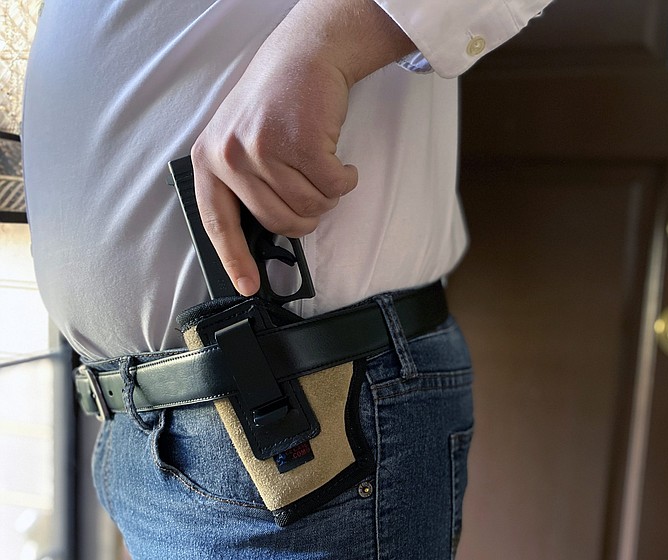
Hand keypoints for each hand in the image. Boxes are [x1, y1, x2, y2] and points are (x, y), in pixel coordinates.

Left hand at [191, 0, 414, 295]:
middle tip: (315, 195)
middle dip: (306, 216)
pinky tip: (341, 161)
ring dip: (327, 195)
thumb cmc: (277, 104)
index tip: (250, 286)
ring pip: (309, 207)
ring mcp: (264, 149)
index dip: (235, 259)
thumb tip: (261, 234)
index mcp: (210, 160)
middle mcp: (231, 156)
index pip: (218, 223)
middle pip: (278, 222)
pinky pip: (334, 188)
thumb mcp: (240, 139)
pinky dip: (346, 179)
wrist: (305, 56)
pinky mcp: (300, 143)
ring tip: (325, 168)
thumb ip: (242, 183)